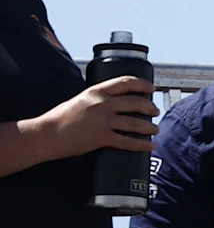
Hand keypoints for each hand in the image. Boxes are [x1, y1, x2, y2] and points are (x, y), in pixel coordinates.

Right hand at [23, 76, 157, 158]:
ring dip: (149, 127)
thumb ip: (96, 98)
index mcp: (96, 91)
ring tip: (155, 129)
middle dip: (149, 107)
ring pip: (134, 122)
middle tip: (155, 111)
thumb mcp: (80, 100)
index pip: (126, 82)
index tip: (151, 88)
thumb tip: (112, 100)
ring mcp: (103, 121)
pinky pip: (127, 141)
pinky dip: (141, 144)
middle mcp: (102, 104)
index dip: (142, 84)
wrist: (44, 135)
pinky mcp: (101, 138)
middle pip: (135, 102)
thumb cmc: (58, 119)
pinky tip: (149, 145)